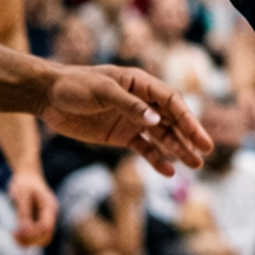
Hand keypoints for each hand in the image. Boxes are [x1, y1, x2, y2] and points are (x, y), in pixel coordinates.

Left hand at [8, 168, 57, 245]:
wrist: (26, 174)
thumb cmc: (24, 182)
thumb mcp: (22, 195)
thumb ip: (24, 213)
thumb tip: (24, 232)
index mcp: (49, 207)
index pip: (46, 228)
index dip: (33, 234)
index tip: (17, 232)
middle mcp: (49, 215)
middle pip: (46, 237)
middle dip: (30, 240)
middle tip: (13, 235)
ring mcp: (44, 219)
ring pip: (40, 239)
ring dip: (27, 242)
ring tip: (13, 235)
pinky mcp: (37, 221)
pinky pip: (35, 236)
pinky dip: (25, 239)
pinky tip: (14, 234)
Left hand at [39, 63, 211, 175]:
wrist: (48, 97)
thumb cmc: (76, 86)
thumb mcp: (103, 92)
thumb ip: (129, 106)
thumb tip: (156, 120)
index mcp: (140, 83)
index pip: (171, 101)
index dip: (188, 119)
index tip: (201, 137)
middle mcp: (141, 101)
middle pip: (170, 119)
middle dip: (188, 135)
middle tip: (205, 153)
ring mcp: (131, 119)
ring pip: (161, 135)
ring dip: (177, 148)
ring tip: (195, 165)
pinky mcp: (120, 135)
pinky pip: (143, 147)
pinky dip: (156, 158)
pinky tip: (169, 171)